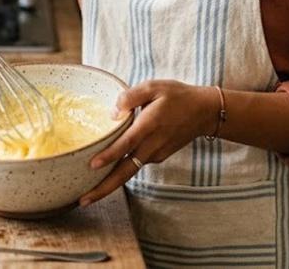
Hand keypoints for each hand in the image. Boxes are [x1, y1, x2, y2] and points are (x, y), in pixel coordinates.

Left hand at [79, 80, 220, 206]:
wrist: (205, 113)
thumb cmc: (177, 96)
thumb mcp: (154, 87)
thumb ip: (131, 97)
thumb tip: (113, 113)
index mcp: (149, 126)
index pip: (126, 144)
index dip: (110, 155)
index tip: (92, 166)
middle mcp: (152, 145)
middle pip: (125, 172)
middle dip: (104, 188)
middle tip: (83, 201)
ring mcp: (156, 154)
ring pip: (128, 170)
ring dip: (109, 182)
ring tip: (87, 191)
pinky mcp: (158, 157)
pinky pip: (135, 163)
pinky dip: (121, 168)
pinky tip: (106, 167)